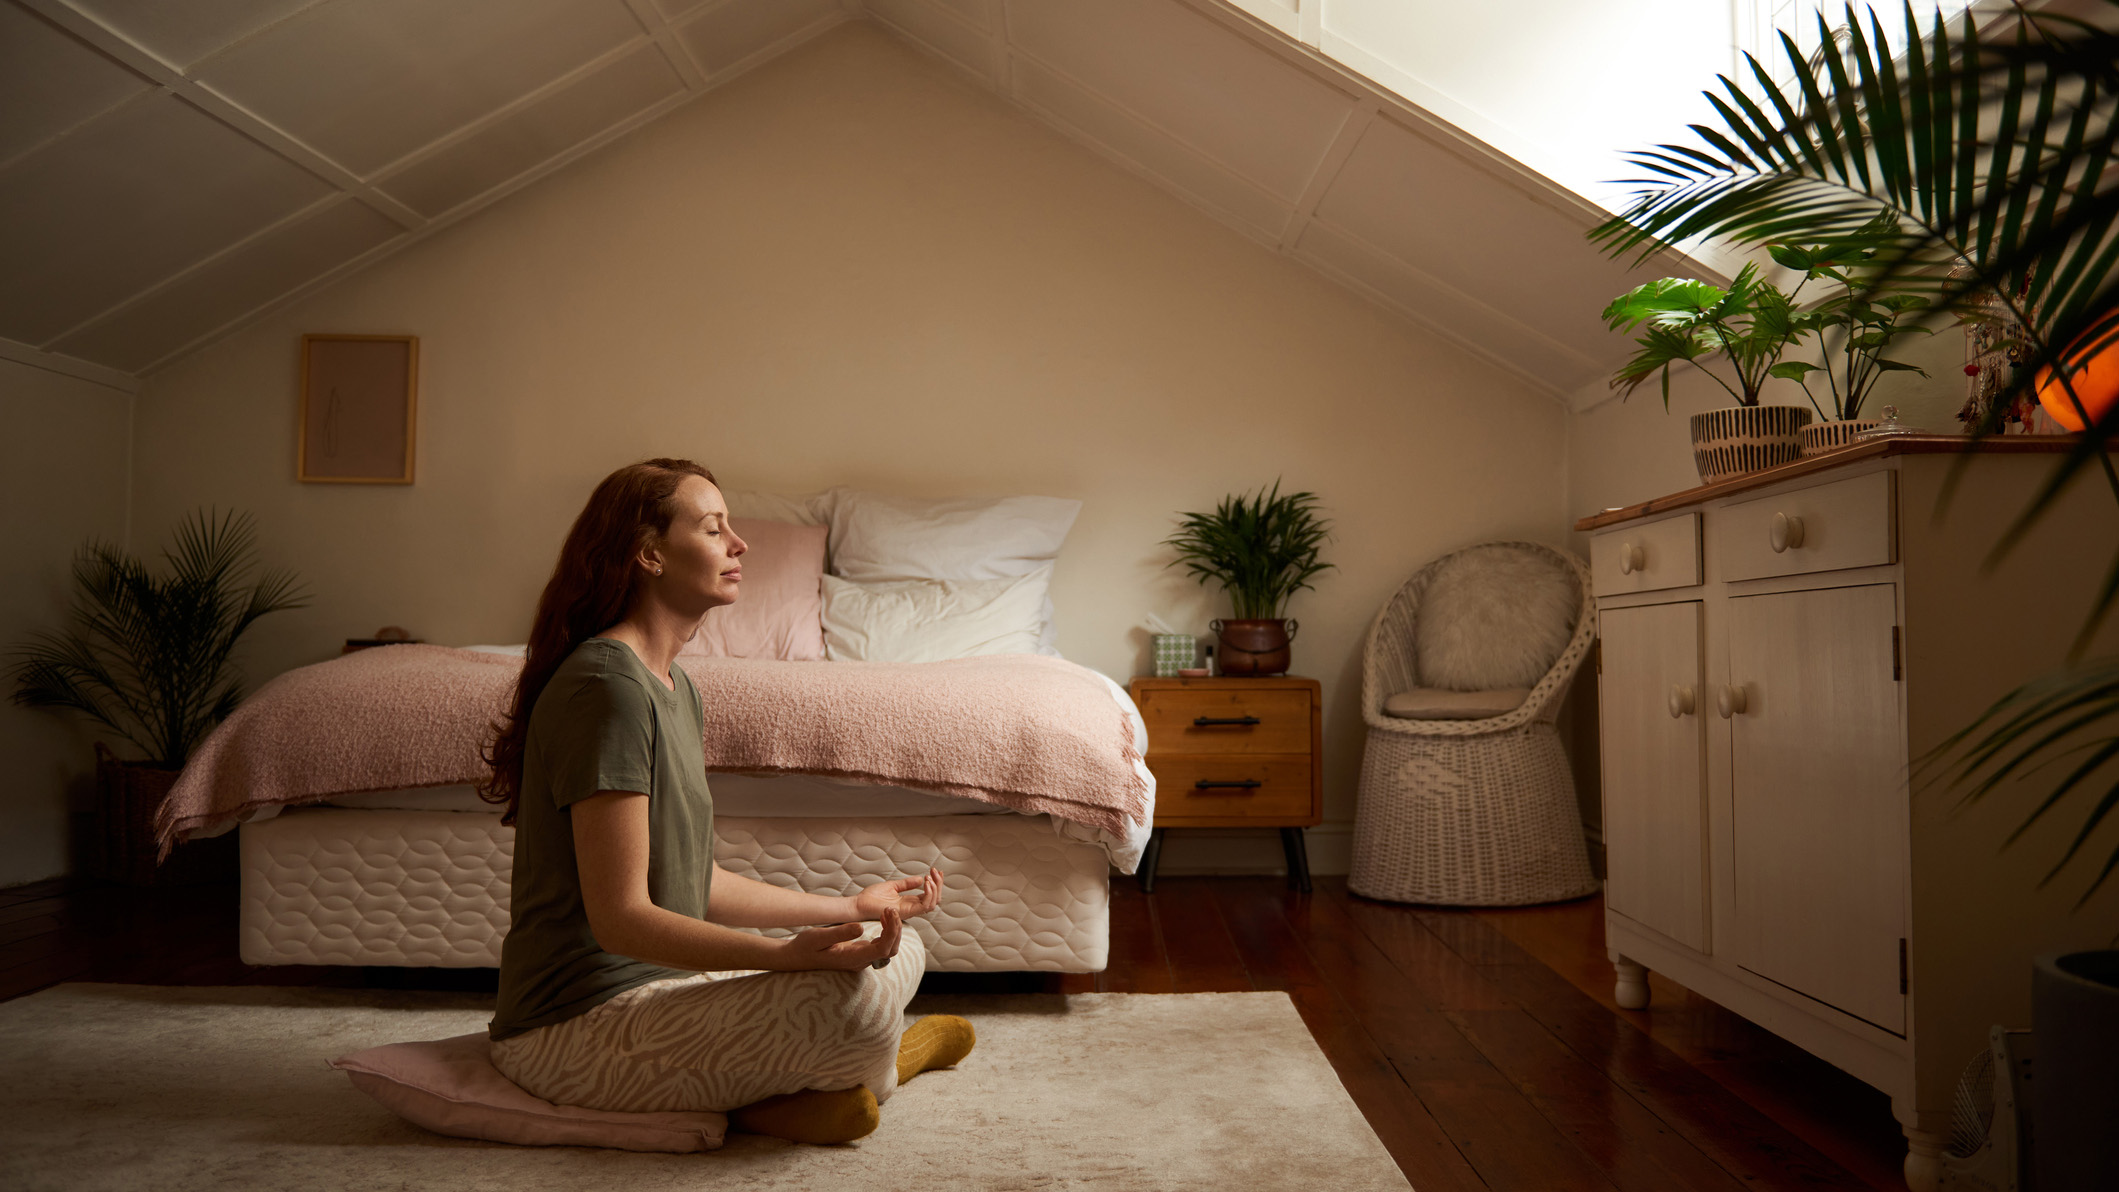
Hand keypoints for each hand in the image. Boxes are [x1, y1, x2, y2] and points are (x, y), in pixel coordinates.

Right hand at [782, 907, 902, 970]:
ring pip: (888, 949)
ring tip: (887, 912)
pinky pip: (881, 946)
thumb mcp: (819, 937)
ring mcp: (860, 960)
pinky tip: (882, 919)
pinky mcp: (860, 955)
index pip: (882, 949)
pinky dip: (886, 932)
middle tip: (890, 909)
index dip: (891, 931)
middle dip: (896, 930)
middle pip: (890, 950)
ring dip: (893, 930)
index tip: (888, 912)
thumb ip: (840, 933)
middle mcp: (859, 962)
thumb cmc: (806, 946)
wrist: (797, 957)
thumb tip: (861, 928)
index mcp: (852, 958)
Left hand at [853, 868, 942, 921]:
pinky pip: (924, 906)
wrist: (859, 904)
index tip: (936, 871)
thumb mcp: (892, 886)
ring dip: (935, 888)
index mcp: (909, 902)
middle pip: (934, 899)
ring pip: (932, 903)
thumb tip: (920, 879)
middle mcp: (911, 907)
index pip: (929, 895)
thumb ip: (906, 884)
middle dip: (938, 884)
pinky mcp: (906, 912)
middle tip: (936, 871)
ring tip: (930, 877)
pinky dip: (929, 894)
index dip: (936, 883)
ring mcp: (909, 911)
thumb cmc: (871, 897)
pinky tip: (925, 883)